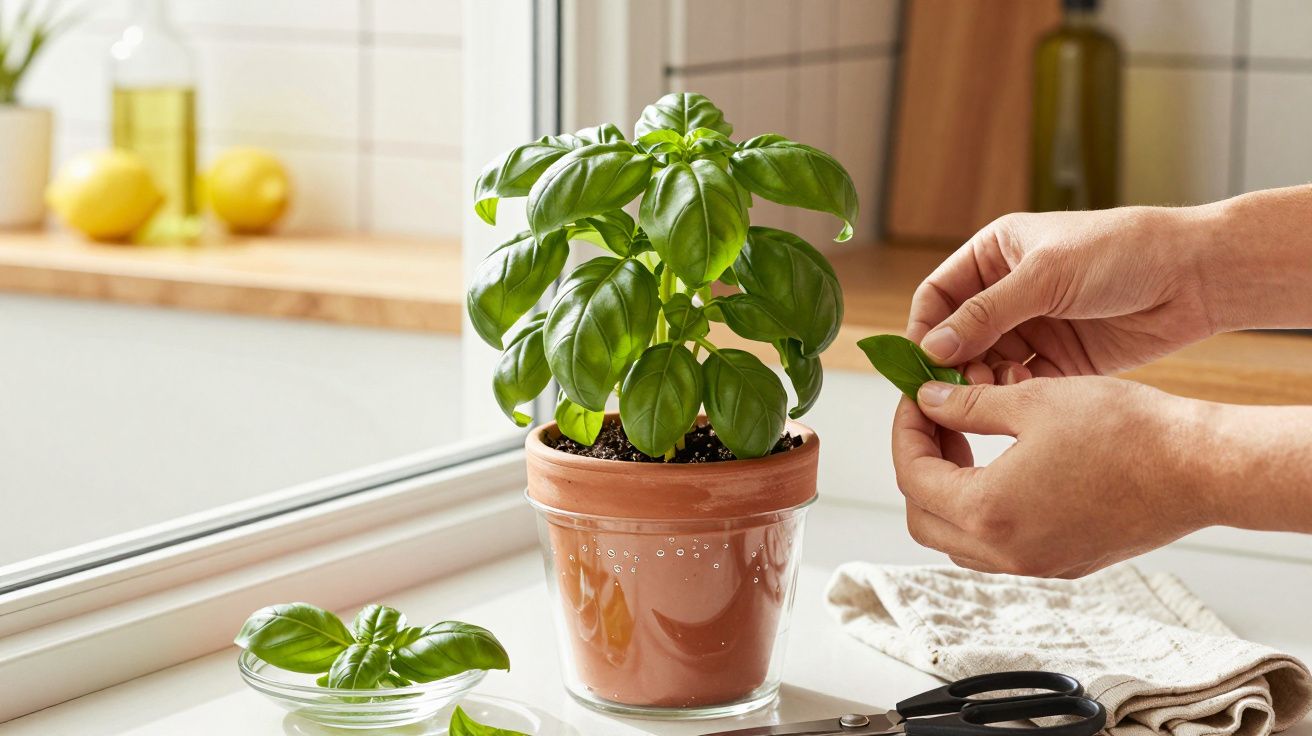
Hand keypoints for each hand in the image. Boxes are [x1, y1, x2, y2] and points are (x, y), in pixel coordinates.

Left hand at [891, 376, 1215, 577]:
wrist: (1199, 469)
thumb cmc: (1125, 431)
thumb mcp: (1031, 401)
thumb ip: (967, 406)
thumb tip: (928, 402)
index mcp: (988, 513)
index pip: (912, 477)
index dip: (905, 432)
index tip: (914, 399)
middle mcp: (1006, 553)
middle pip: (923, 517)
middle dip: (919, 466)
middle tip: (935, 420)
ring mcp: (1035, 566)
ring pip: (958, 539)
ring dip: (948, 492)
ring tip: (967, 439)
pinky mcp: (1062, 564)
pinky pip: (998, 547)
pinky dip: (983, 509)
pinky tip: (1004, 465)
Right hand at [906, 207, 1217, 377]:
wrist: (1194, 276)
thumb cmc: (1122, 252)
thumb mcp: (1045, 276)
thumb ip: (986, 314)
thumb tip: (931, 347)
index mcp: (995, 253)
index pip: (938, 294)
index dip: (923, 328)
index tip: (918, 362)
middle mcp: (1008, 291)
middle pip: (957, 335)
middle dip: (953, 362)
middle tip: (955, 387)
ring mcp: (1033, 326)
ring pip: (985, 363)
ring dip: (983, 380)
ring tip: (995, 389)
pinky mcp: (1060, 359)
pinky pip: (1020, 381)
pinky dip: (1014, 391)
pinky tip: (1023, 392)